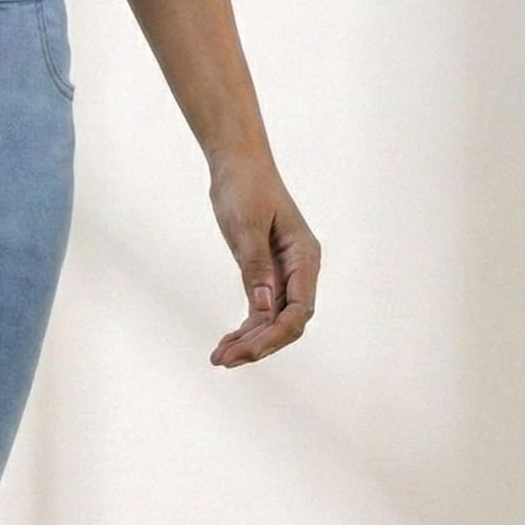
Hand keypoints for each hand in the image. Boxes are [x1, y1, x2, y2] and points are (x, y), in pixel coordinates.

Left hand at [207, 153, 320, 366]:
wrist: (238, 164)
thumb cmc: (245, 188)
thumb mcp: (246, 227)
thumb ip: (255, 267)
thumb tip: (263, 308)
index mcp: (305, 257)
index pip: (299, 311)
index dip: (274, 335)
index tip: (245, 351)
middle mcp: (300, 269)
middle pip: (288, 322)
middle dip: (259, 344)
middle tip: (223, 360)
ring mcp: (285, 272)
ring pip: (274, 320)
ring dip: (249, 341)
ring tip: (219, 358)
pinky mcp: (267, 272)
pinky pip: (262, 309)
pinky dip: (246, 327)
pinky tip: (226, 341)